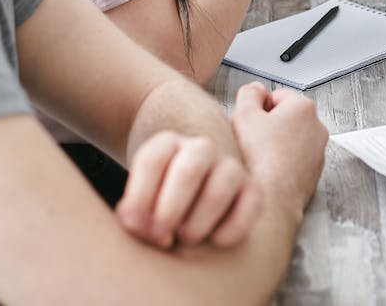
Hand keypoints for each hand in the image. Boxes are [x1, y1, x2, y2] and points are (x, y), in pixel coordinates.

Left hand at [115, 130, 261, 250]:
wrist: (193, 207)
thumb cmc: (158, 209)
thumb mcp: (139, 205)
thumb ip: (132, 214)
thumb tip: (135, 223)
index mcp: (167, 144)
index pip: (151, 161)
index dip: (139, 198)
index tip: (133, 227)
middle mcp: (201, 148)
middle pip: (187, 171)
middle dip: (169, 211)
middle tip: (160, 238)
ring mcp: (230, 166)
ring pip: (218, 191)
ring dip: (198, 224)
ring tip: (185, 239)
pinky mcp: (254, 189)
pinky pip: (251, 205)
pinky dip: (232, 229)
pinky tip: (215, 242)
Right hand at [231, 83, 327, 220]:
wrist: (272, 198)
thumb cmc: (261, 159)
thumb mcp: (244, 115)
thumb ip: (248, 94)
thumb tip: (255, 89)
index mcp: (304, 107)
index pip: (276, 95)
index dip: (258, 107)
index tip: (250, 120)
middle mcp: (317, 127)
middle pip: (285, 116)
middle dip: (268, 124)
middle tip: (251, 138)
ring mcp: (318, 150)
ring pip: (291, 138)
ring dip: (275, 143)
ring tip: (259, 156)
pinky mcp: (314, 171)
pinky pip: (295, 158)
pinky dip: (283, 161)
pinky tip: (268, 169)